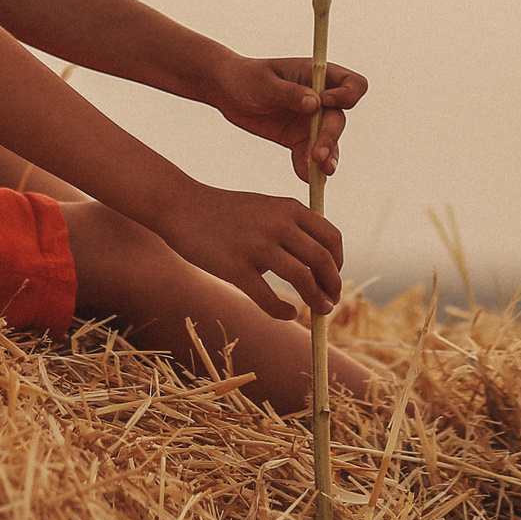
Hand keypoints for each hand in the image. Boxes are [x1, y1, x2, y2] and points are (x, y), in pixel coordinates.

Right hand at [154, 185, 345, 319]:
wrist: (182, 206)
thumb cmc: (225, 211)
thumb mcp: (265, 207)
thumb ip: (291, 227)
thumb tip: (317, 265)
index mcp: (288, 207)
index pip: (331, 237)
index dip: (339, 263)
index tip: (333, 279)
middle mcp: (277, 223)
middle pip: (322, 260)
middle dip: (333, 285)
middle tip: (331, 302)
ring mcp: (256, 245)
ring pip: (302, 278)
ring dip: (317, 300)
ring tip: (321, 312)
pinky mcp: (235, 267)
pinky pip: (268, 297)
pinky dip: (283, 311)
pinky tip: (287, 314)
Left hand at [205, 54, 368, 181]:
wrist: (226, 92)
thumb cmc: (246, 77)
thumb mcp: (265, 83)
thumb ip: (289, 93)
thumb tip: (315, 104)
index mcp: (318, 75)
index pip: (352, 84)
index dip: (347, 95)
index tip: (325, 103)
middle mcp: (321, 99)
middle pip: (339, 119)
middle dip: (330, 137)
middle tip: (317, 155)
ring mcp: (310, 120)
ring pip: (329, 142)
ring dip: (327, 157)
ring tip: (320, 172)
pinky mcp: (298, 139)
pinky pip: (309, 156)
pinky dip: (309, 167)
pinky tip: (305, 176)